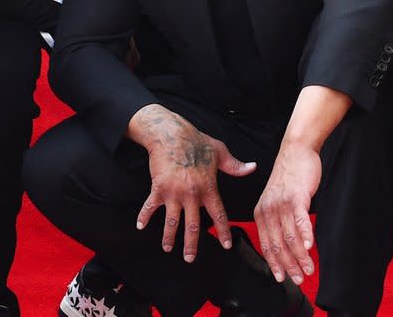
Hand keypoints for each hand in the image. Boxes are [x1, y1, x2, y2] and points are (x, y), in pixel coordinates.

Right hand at [130, 105, 255, 261]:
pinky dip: (144, 216)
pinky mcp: (158, 188)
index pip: (219, 214)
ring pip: (172, 222)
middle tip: (190, 258)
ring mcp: (174, 193)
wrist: (171, 133)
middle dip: (192, 245)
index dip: (223, 230)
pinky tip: (140, 226)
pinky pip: (150, 206)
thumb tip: (252, 167)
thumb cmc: (196, 141)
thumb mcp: (220, 152)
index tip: (226, 245)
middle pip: (193, 226)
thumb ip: (235, 165)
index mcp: (209, 187)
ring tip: (167, 248)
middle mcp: (192, 194)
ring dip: (169, 237)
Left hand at [253, 140, 320, 284]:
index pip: (266, 244)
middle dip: (289, 265)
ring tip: (309, 268)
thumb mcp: (276, 200)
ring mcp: (282, 203)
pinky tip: (310, 247)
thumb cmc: (289, 177)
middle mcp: (268, 210)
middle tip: (300, 279)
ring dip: (300, 256)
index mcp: (261, 212)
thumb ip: (278, 221)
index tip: (283, 278)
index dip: (275, 264)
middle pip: (278, 245)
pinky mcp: (296, 196)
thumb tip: (287, 244)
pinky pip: (300, 220)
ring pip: (290, 236)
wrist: (296, 151)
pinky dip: (305, 235)